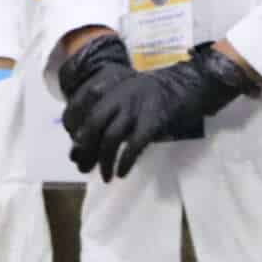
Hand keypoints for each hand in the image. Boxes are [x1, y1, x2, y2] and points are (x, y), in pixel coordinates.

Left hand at [65, 43, 255, 181]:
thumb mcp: (127, 92)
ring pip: (110, 138)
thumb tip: (84, 138)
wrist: (188, 84)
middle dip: (85, 150)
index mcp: (111, 86)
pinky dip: (125, 161)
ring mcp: (136, 107)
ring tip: (104, 176)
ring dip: (104, 161)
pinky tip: (122, 172)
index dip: (73, 128)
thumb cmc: (155, 93)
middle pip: (93, 125)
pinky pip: (133, 145)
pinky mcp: (152, 121)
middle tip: (83, 167)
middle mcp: (120, 95)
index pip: (80, 106)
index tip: (73, 145)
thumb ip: (108, 109)